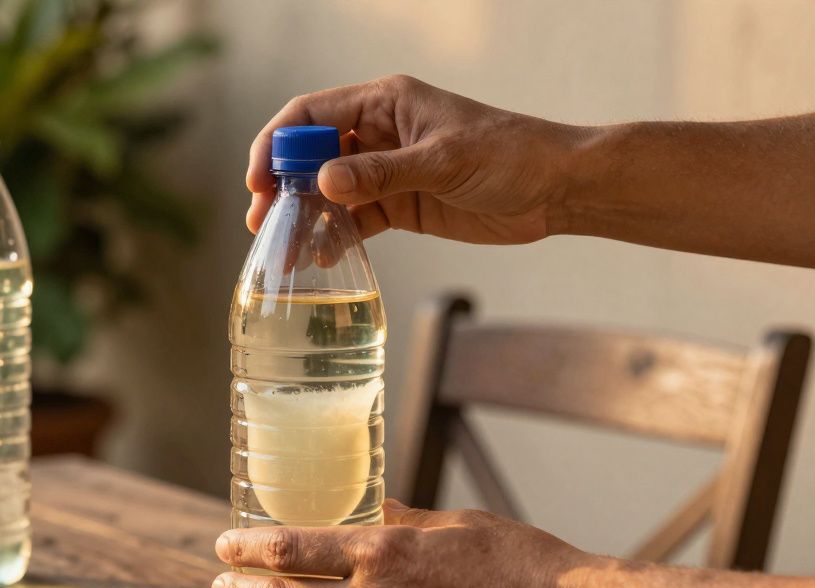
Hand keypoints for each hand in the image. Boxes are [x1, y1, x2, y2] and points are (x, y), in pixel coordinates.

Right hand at [246, 75, 586, 243]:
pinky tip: (321, 257)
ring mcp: (386, 171)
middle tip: (260, 221)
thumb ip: (382, 173)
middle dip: (281, 187)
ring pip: (327, 192)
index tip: (258, 180)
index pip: (311, 114)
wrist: (556, 190)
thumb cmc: (511, 156)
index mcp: (385, 103)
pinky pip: (353, 220)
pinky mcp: (399, 205)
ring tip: (284, 249)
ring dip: (303, 218)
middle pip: (310, 155)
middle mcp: (378, 133)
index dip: (277, 144)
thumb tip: (325, 182)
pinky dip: (334, 237)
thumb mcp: (443, 161)